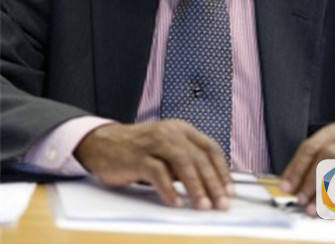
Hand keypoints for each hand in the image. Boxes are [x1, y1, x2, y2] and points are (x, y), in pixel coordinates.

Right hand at [74, 119, 232, 209]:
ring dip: (195, 186)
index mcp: (181, 129)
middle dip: (213, 183)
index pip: (210, 148)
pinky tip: (176, 203)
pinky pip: (158, 173)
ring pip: (182, 162)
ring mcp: (153, 143)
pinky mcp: (137, 156)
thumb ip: (186, 163)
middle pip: (198, 157)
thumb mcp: (167, 150)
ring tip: (203, 206)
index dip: (222, 170)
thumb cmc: (140, 150)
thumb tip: (212, 186)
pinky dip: (169, 189)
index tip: (229, 192)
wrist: (103, 143)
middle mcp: (170, 132)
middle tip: (221, 204)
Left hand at [280, 122, 334, 214]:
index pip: (310, 147)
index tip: (287, 187)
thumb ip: (308, 165)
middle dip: (311, 181)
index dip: (297, 168)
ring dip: (325, 194)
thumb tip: (288, 185)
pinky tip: (331, 209)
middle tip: (301, 199)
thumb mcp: (328, 150)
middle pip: (327, 158)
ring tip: (313, 208)